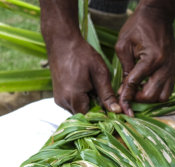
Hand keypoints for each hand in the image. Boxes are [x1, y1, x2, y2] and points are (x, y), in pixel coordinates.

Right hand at [40, 0, 120, 114]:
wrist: (62, 42)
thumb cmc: (82, 54)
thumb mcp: (99, 73)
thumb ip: (107, 94)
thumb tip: (117, 111)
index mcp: (74, 97)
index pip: (92, 117)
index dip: (104, 115)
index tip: (114, 109)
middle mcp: (64, 102)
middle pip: (85, 115)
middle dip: (97, 109)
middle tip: (105, 95)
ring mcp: (59, 99)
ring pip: (79, 110)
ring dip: (89, 104)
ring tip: (94, 89)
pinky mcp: (58, 96)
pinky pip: (73, 104)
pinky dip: (82, 100)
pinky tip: (87, 87)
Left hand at [115, 2, 174, 115]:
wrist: (158, 15)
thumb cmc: (138, 26)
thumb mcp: (124, 44)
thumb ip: (124, 68)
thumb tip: (123, 89)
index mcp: (152, 58)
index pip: (136, 83)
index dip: (126, 95)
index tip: (119, 104)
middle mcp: (165, 66)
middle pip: (152, 95)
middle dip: (138, 99)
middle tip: (129, 95)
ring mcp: (171, 69)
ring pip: (164, 97)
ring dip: (150, 99)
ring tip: (139, 92)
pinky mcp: (174, 69)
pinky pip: (168, 90)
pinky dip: (158, 93)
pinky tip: (147, 88)